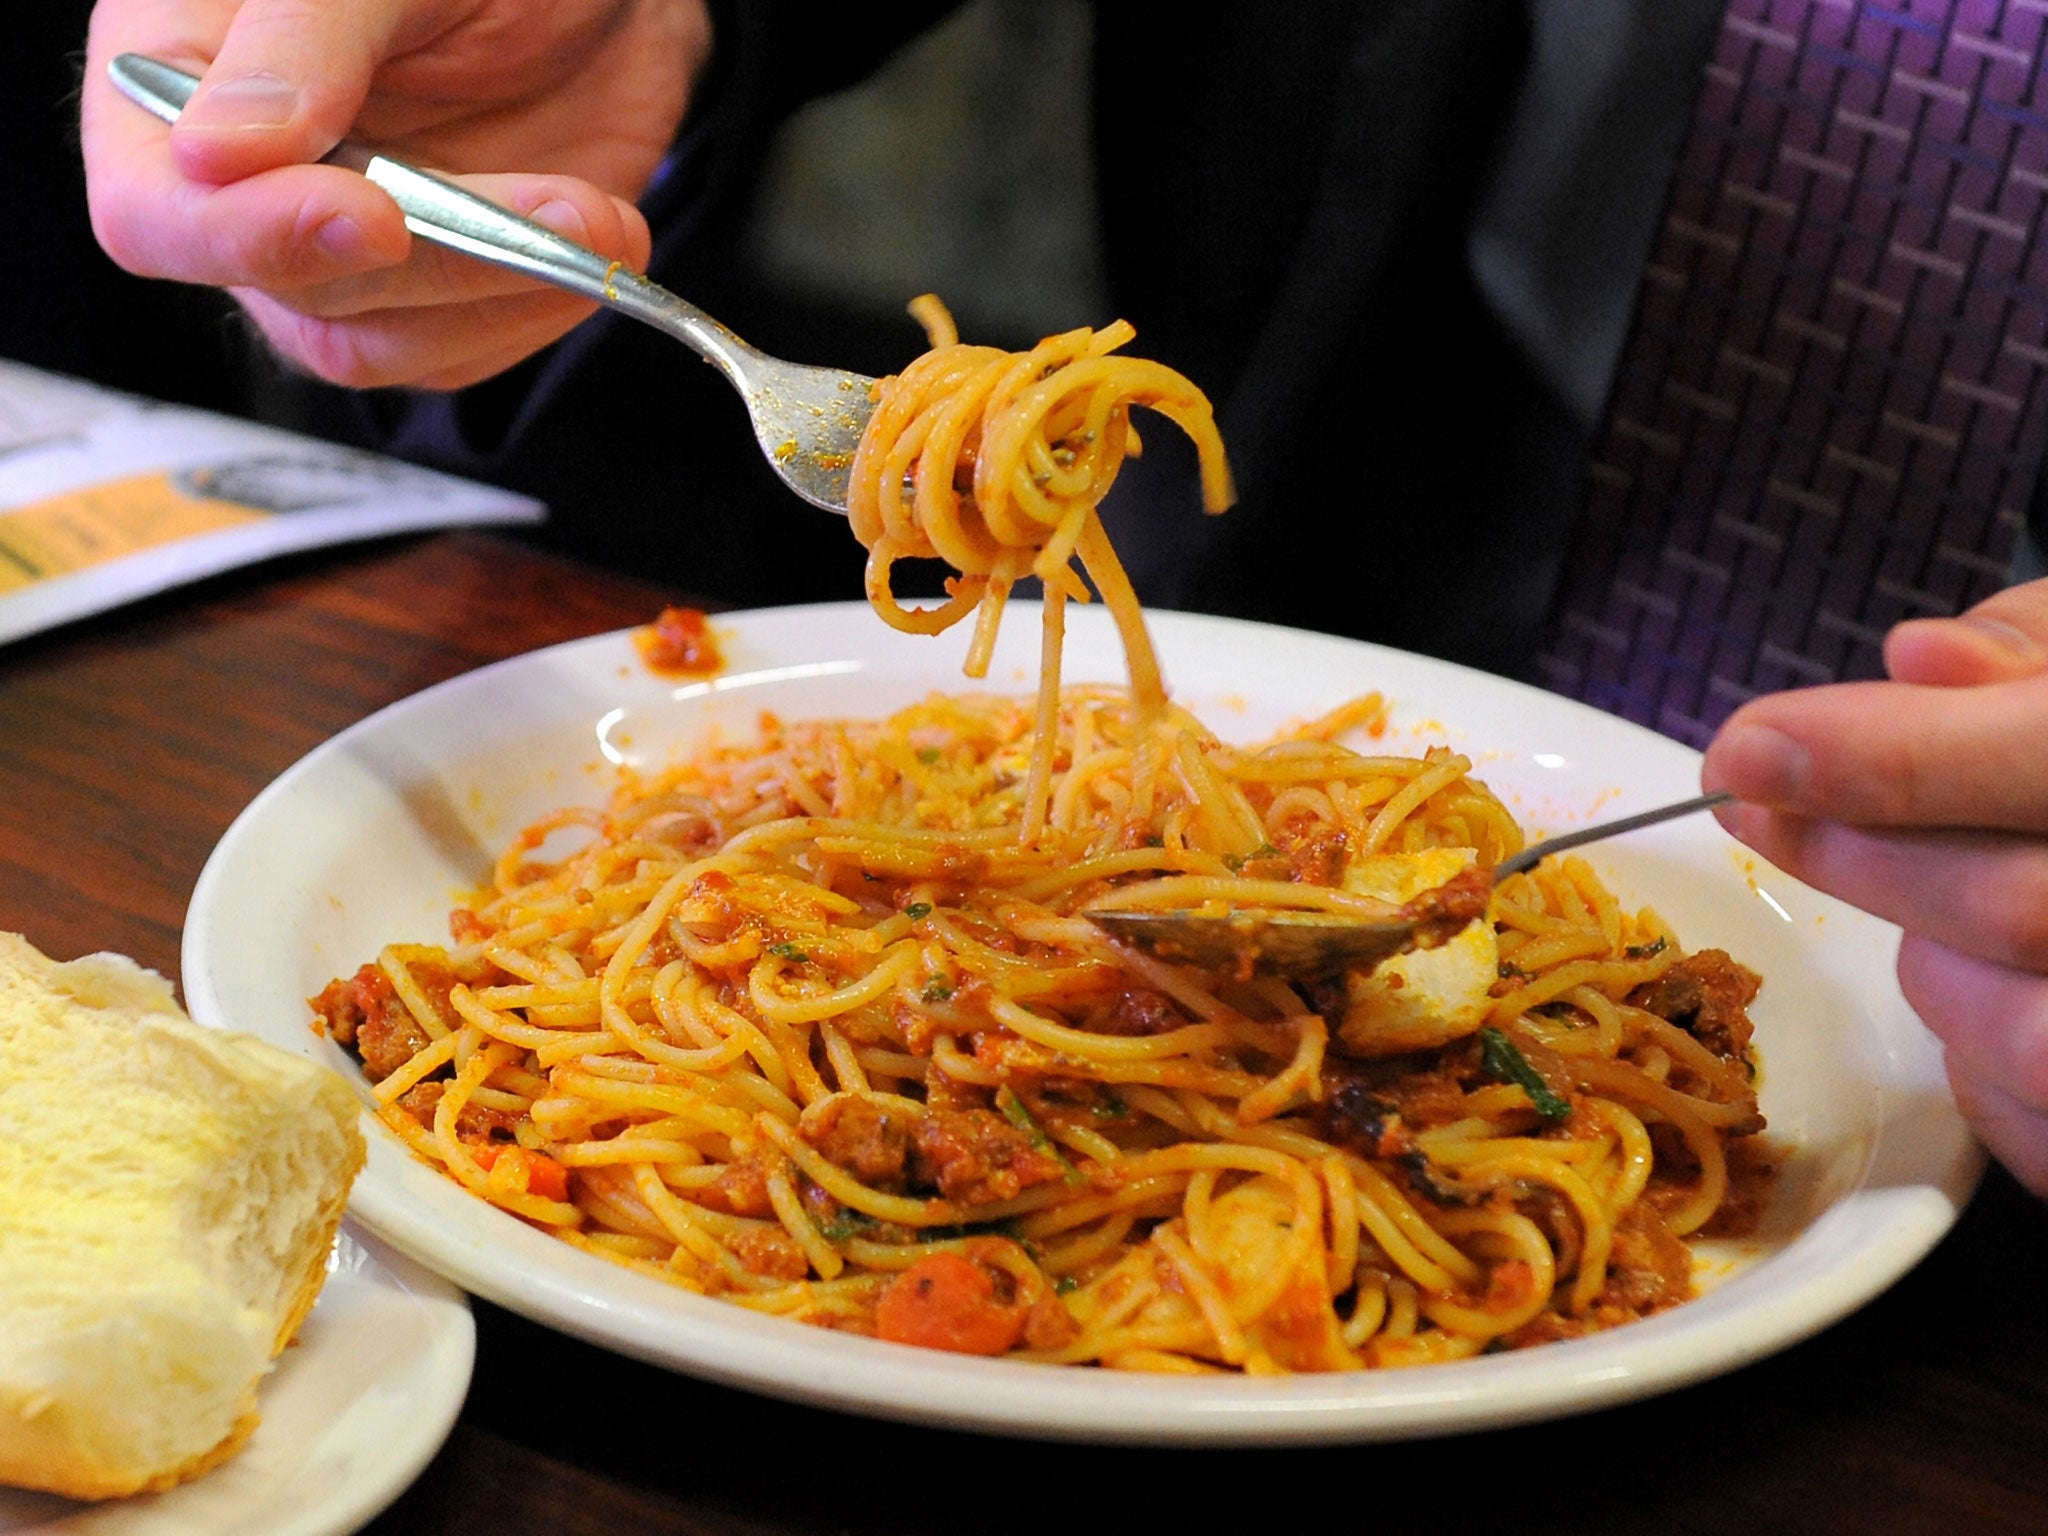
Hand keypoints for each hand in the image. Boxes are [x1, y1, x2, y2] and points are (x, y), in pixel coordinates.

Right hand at [81, 0, 711, 388]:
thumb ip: (300, 44)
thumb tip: (216, 153)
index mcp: (182, 78)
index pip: (156, 211)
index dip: (255, 235)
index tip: (375, 215)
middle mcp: (250, 182)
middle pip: (294, 293)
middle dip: (438, 258)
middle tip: (551, 203)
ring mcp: (341, 248)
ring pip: (377, 347)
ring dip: (501, 292)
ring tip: (591, 214)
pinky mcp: (435, 295)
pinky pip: (460, 354)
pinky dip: (539, 310)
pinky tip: (594, 237)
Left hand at [1701, 578, 2047, 1192]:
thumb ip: (2032, 660)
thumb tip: (1918, 660)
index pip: (2040, 759)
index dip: (1883, 758)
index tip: (1743, 750)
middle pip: (2012, 910)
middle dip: (1859, 857)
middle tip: (1757, 810)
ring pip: (2011, 1030)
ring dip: (1935, 964)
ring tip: (1938, 901)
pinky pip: (2028, 1122)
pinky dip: (1980, 1056)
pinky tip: (1998, 987)